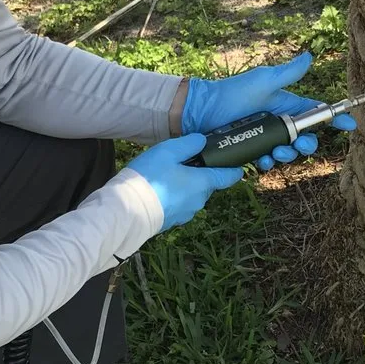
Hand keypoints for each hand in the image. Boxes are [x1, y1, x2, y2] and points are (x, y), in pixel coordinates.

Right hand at [126, 133, 242, 231]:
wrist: (128, 211)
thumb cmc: (150, 178)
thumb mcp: (169, 151)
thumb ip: (189, 144)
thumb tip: (202, 141)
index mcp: (203, 183)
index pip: (227, 177)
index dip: (233, 170)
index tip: (237, 166)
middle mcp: (199, 201)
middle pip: (207, 185)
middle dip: (201, 175)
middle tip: (184, 163)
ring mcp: (186, 214)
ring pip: (192, 195)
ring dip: (186, 186)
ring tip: (167, 175)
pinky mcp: (172, 221)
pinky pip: (179, 204)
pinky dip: (175, 196)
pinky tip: (159, 189)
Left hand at [181, 52, 356, 169]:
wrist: (201, 112)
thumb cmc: (232, 93)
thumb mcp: (263, 81)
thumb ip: (288, 73)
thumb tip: (310, 57)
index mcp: (285, 105)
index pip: (315, 113)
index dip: (334, 119)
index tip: (350, 126)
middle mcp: (277, 122)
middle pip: (305, 138)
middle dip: (308, 144)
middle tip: (301, 145)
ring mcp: (264, 137)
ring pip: (288, 151)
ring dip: (287, 154)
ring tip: (276, 152)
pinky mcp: (251, 150)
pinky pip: (267, 160)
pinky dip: (268, 162)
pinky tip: (262, 161)